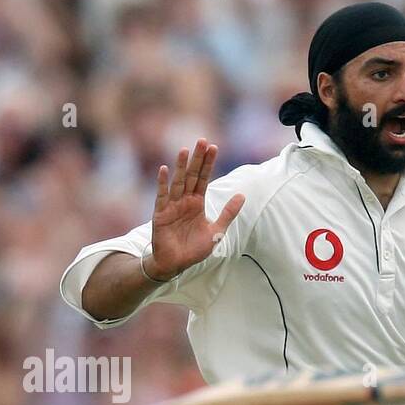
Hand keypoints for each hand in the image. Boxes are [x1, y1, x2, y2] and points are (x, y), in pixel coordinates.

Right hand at [148, 139, 244, 279]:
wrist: (175, 264)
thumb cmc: (194, 249)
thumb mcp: (216, 232)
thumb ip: (228, 213)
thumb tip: (243, 195)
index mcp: (197, 203)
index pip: (204, 179)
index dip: (209, 164)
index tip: (214, 147)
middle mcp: (185, 201)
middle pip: (192, 176)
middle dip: (198, 159)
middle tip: (203, 141)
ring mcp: (172, 205)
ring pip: (178, 182)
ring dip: (182, 166)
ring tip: (185, 150)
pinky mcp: (161, 214)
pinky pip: (162, 196)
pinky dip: (162, 183)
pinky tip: (164, 170)